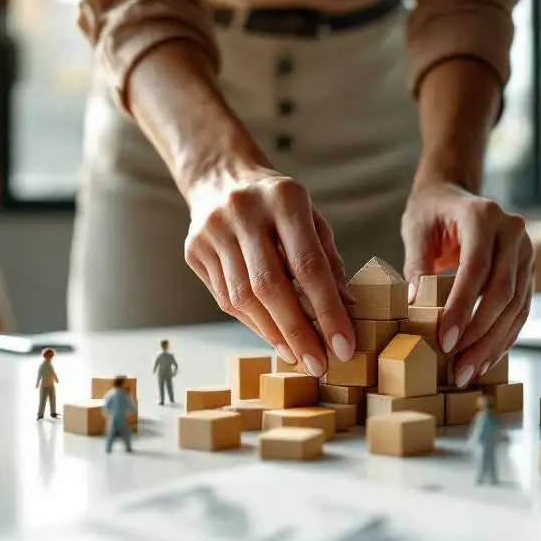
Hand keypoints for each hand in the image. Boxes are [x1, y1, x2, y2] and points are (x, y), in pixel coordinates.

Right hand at [184, 162, 355, 376]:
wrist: (221, 176)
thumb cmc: (278, 204)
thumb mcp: (312, 218)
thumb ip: (328, 259)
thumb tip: (346, 307)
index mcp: (284, 198)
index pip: (309, 265)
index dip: (328, 310)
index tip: (343, 345)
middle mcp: (243, 211)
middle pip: (271, 286)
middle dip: (299, 332)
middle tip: (319, 364)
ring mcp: (212, 231)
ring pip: (243, 297)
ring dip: (274, 334)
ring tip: (298, 356)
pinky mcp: (194, 250)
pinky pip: (225, 298)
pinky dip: (252, 323)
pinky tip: (273, 337)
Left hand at [401, 180, 533, 387]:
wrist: (454, 195)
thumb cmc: (431, 213)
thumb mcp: (416, 231)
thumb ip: (416, 267)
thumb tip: (413, 309)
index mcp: (484, 216)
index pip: (477, 270)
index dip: (463, 309)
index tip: (445, 342)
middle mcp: (513, 232)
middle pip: (502, 293)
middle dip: (480, 335)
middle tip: (458, 368)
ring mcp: (526, 252)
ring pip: (516, 307)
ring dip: (493, 344)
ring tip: (469, 372)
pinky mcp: (528, 271)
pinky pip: (521, 310)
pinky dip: (503, 337)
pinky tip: (485, 359)